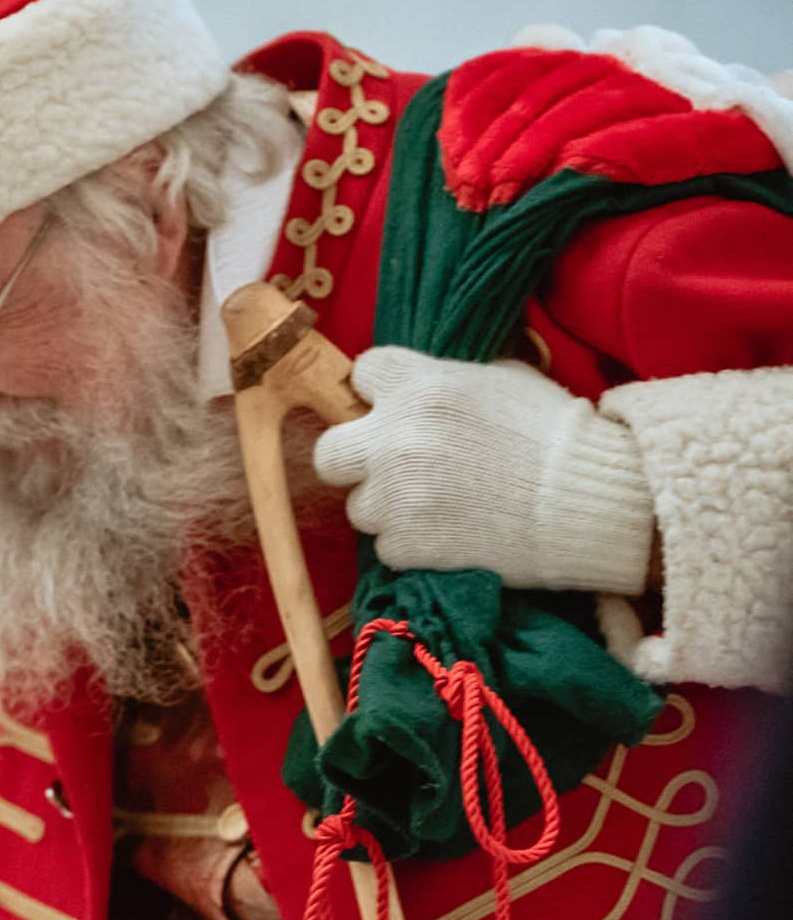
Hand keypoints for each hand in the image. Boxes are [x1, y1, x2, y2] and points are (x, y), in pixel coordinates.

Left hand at [314, 347, 654, 593]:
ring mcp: (395, 497)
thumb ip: (443, 382)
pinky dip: (411, 544)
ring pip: (358, 507)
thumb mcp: (500, 379)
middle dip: (354, 459)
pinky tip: (449, 533)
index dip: (381, 392)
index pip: (363, 373)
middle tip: (387, 468)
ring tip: (436, 506)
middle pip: (329, 452)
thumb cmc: (554, 435)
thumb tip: (416, 388)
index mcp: (419, 386)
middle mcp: (395, 439)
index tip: (398, 407)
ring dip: (388, 508)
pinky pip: (386, 547)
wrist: (589, 501)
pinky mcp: (405, 545)